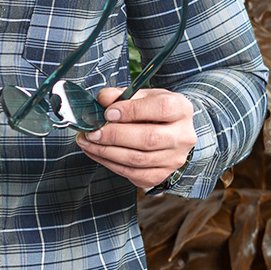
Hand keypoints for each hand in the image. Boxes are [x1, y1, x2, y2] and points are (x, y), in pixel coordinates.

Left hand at [75, 87, 195, 189]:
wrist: (170, 131)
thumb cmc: (154, 111)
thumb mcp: (142, 95)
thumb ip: (122, 95)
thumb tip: (102, 100)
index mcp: (180, 109)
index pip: (160, 109)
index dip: (132, 111)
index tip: (108, 112)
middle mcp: (182, 136)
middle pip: (148, 139)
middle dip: (114, 135)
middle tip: (93, 131)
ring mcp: (173, 159)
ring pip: (137, 159)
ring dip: (106, 151)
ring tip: (88, 141)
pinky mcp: (160, 175)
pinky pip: (132, 173)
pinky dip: (109, 163)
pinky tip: (96, 152)